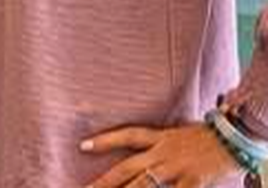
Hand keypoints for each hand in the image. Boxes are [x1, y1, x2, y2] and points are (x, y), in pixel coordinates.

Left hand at [80, 122, 242, 187]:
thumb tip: (140, 147)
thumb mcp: (177, 133)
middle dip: (106, 181)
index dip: (104, 140)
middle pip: (128, 168)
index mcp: (160, 138)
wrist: (235, 138)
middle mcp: (163, 153)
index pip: (126, 136)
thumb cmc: (206, 136)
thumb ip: (158, 141)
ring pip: (144, 185)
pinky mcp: (193, 183)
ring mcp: (177, 170)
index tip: (82, 145)